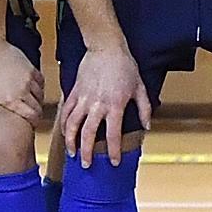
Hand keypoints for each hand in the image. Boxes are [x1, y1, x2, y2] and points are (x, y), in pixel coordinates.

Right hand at [56, 43, 149, 163]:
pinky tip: (65, 133)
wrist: (106, 48)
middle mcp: (97, 105)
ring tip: (73, 153)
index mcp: (115, 105)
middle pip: (88, 134)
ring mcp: (83, 99)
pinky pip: (66, 112)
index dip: (112, 151)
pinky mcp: (74, 92)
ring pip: (72, 125)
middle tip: (86, 164)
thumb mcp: (140, 87)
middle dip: (87, 152)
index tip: (113, 162)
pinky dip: (64, 125)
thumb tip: (147, 126)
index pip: (113, 135)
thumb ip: (145, 108)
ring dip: (71, 141)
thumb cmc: (125, 66)